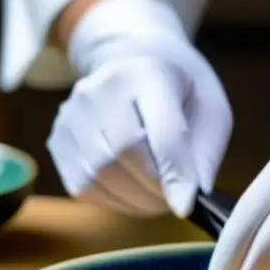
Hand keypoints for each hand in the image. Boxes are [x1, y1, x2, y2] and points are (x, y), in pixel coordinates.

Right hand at [47, 0, 231, 217]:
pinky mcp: (58, 138)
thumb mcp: (211, 113)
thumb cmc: (181, 94)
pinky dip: (112, 200)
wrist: (136, 63)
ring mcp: (72, 113)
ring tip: (157, 197)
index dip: (173, 174)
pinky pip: (82, 185)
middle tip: (174, 200)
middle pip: (122, 154)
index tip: (185, 206)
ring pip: (98, 174)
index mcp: (150, 74)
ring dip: (134, 200)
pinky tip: (132, 193)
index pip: (160, 132)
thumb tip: (186, 200)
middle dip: (153, 189)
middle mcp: (101, 88)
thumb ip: (204, 154)